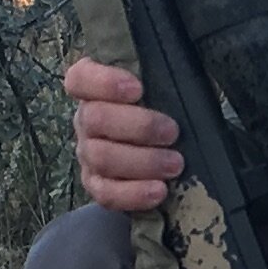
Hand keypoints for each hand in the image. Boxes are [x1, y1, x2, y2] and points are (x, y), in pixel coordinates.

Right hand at [65, 56, 183, 212]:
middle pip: (95, 119)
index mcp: (96, 88)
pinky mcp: (97, 186)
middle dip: (138, 126)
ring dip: (142, 161)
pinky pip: (106, 194)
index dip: (103, 82)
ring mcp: (88, 154)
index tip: (137, 89)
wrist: (170, 149)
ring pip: (101, 158)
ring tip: (174, 164)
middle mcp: (86, 119)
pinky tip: (160, 191)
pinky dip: (134, 193)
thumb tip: (187, 74)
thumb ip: (169, 76)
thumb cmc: (168, 108)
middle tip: (172, 132)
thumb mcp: (171, 85)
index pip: (81, 78)